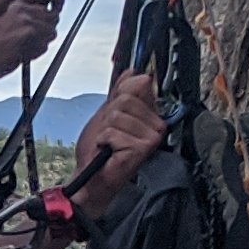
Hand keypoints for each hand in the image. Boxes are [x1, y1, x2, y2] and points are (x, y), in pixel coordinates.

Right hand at [0, 0, 60, 86]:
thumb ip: (21, 12)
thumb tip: (41, 15)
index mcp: (14, 0)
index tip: (57, 6)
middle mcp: (22, 7)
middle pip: (53, 16)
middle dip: (47, 28)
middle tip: (35, 38)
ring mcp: (27, 20)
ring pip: (50, 33)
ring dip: (41, 42)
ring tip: (22, 48)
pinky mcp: (29, 35)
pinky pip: (43, 46)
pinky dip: (35, 53)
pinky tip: (19, 55)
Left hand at [66, 73, 165, 221]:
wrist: (93, 176)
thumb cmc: (101, 151)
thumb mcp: (108, 113)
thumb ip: (120, 92)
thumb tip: (132, 71)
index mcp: (150, 114)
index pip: (138, 84)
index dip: (118, 96)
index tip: (114, 115)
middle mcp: (156, 124)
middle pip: (125, 99)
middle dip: (109, 116)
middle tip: (110, 134)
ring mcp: (151, 136)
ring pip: (117, 115)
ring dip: (106, 130)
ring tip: (110, 144)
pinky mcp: (143, 147)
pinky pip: (113, 131)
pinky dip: (104, 141)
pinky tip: (110, 152)